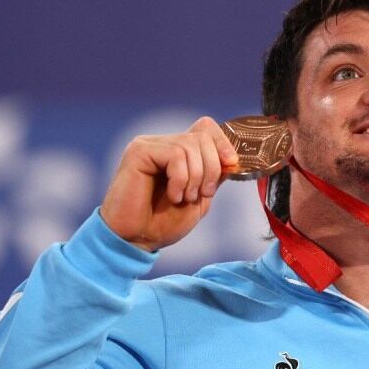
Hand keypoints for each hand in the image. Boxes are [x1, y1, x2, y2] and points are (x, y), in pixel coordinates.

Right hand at [100, 116, 238, 250]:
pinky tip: (173, 195)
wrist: (137, 240)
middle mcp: (164, 144)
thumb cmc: (163, 223)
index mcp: (179, 152)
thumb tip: (231, 159)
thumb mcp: (200, 198)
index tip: (231, 164)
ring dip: (195, 178)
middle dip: (212, 169)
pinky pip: (174, 155)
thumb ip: (215, 176)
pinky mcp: (139, 151)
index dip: (223, 142)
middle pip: (203, 136)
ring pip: (190, 145)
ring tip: (184, 198)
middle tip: (202, 194)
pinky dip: (180, 179)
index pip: (206, 127)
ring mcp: (150, 145)